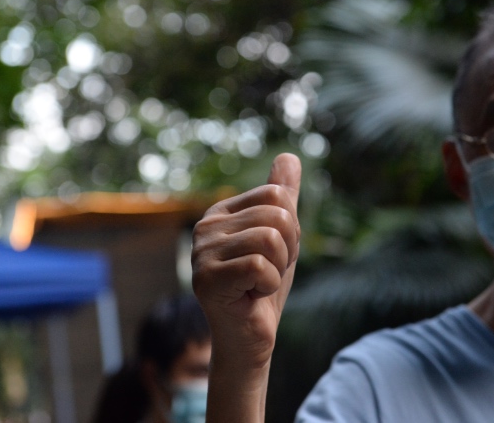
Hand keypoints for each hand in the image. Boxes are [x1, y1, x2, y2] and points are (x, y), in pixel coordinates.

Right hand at [192, 153, 301, 369]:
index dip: (292, 229)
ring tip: (256, 284)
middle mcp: (207, 225)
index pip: (278, 195)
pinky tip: (249, 296)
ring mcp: (201, 251)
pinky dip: (267, 286)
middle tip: (266, 272)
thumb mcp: (281, 237)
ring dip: (276, 270)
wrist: (250, 337)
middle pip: (278, 215)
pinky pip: (259, 266)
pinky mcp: (205, 279)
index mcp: (223, 211)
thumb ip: (282, 198)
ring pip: (270, 240)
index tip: (274, 254)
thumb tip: (289, 156)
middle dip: (287, 250)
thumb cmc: (263, 287)